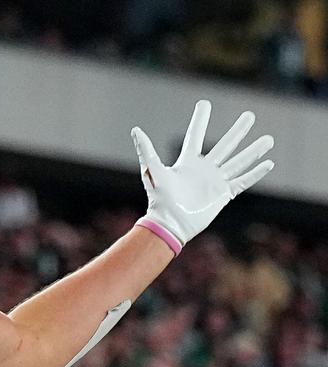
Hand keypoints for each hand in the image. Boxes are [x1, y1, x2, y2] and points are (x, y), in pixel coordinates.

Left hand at [131, 99, 273, 251]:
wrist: (170, 224)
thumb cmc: (159, 199)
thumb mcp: (153, 171)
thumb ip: (146, 150)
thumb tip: (135, 129)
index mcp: (187, 162)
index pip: (195, 135)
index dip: (200, 120)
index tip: (205, 103)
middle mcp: (203, 169)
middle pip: (225, 145)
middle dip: (238, 130)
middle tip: (250, 115)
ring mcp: (215, 182)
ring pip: (239, 161)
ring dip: (254, 150)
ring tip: (269, 139)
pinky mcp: (223, 194)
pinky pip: (243, 181)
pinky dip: (255, 173)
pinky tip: (268, 163)